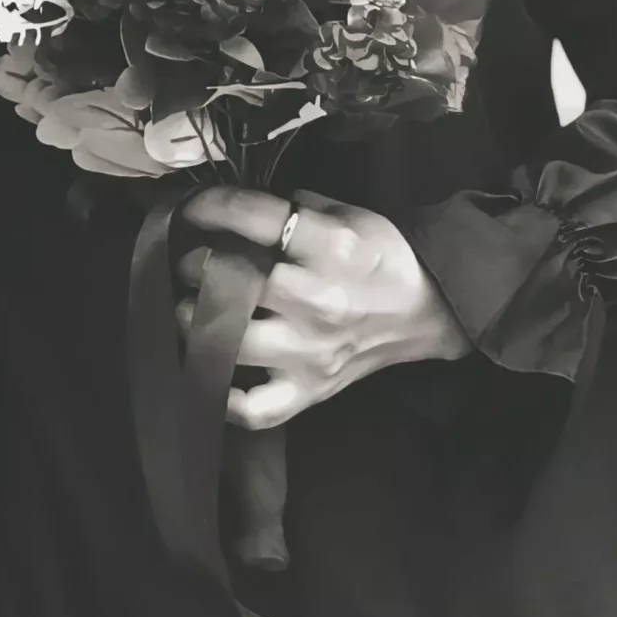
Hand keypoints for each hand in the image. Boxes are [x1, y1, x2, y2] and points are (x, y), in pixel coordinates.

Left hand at [178, 186, 467, 431]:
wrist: (429, 311)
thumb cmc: (381, 255)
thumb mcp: (344, 213)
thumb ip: (291, 208)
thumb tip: (234, 209)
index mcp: (331, 248)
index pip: (256, 219)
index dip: (211, 207)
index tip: (191, 207)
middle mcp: (320, 302)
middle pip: (238, 283)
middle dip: (197, 265)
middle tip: (186, 259)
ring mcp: (312, 354)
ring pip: (236, 343)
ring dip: (197, 321)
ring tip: (188, 305)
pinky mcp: (310, 392)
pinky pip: (257, 409)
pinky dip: (224, 397)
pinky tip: (207, 369)